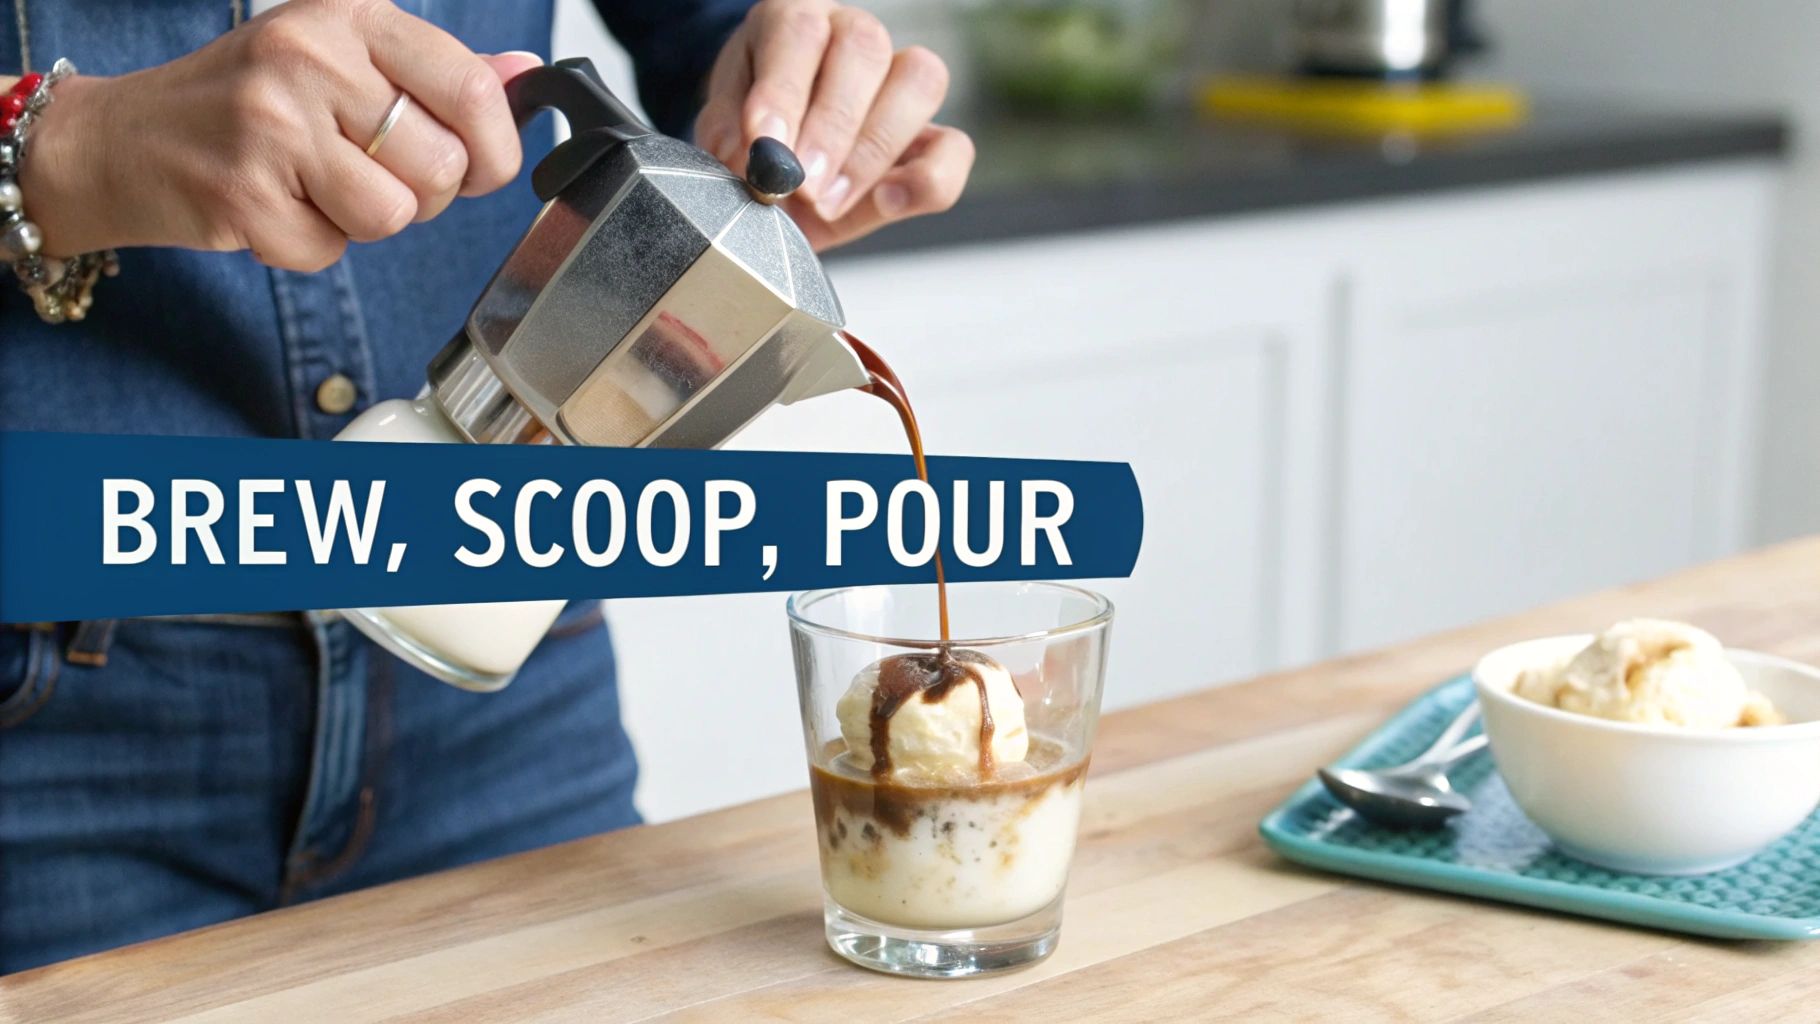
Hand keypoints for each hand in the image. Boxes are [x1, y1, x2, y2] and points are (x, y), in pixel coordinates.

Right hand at [18, 0, 538, 270]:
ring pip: (394, 216)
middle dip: (422, 194)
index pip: (472, 92)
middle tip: (367, 174)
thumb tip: (526, 76)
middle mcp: (310, 57)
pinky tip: (274, 205)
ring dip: (364, 223)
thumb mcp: (344, 61)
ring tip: (315, 188)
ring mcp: (272, 124)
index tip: (478, 167)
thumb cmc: (248, 102)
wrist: (124, 138)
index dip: (493, 151)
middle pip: (442, 167)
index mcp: (350, 16)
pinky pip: (330, 252)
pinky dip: (310, 246)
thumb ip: (438, 74)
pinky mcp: (242, 192)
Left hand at [693, 0, 974, 250]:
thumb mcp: (723, 133)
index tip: (764, 145)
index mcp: (793, 22)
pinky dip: (927, 180)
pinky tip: (886, 202)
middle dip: (832, 125)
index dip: (783, 90)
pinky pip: (956, 148)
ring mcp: (899, 84)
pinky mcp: (930, 138)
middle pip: (865, 47)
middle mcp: (852, 38)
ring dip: (875, 149)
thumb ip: (728, 137)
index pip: (799, 33)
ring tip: (829, 201)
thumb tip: (748, 152)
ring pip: (921, 80)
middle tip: (802, 183)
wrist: (776, 177)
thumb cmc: (751, 141)